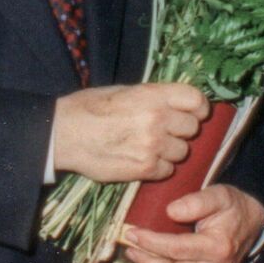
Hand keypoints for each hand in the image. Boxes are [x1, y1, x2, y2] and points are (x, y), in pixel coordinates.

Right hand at [53, 83, 207, 183]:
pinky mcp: (145, 167)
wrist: (64, 133)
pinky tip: (140, 159)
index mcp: (153, 95)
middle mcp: (158, 118)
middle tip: (164, 132)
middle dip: (181, 132)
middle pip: (192, 129)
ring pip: (181, 152)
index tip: (193, 114)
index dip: (198, 109)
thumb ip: (154, 97)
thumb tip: (178, 104)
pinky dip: (158, 168)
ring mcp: (153, 144)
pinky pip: (167, 170)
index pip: (197, 100)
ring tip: (148, 147)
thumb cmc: (89, 108)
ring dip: (170, 151)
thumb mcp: (124, 91)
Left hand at [117, 184, 263, 262]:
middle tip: (131, 249)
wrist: (254, 226)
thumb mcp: (219, 195)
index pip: (176, 249)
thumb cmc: (233, 209)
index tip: (133, 234)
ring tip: (145, 262)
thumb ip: (196, 201)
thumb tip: (171, 211)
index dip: (150, 242)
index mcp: (219, 247)